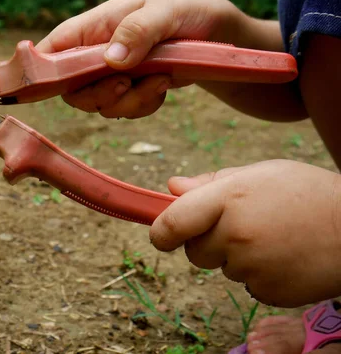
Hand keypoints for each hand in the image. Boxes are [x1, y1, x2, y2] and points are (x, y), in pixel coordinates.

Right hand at [36, 0, 248, 118]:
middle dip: (99, 94)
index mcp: (94, 26)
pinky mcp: (130, 90)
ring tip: (159, 80)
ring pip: (99, 104)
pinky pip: (124, 110)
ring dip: (129, 101)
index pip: (52, 49)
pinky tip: (163, 86)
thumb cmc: (189, 13)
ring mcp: (111, 73)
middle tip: (127, 83)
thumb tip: (110, 59)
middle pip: (70, 88)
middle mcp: (96, 52)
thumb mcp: (167, 12)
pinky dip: (143, 105)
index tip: (53, 86)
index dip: (42, 69)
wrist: (219, 36)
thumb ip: (138, 30)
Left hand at [149, 160, 340, 307]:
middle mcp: (235, 234)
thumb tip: (172, 187)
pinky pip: (247, 285)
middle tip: (241, 226)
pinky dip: (258, 275)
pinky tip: (283, 257)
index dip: (160, 232)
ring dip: (236, 257)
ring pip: (222, 268)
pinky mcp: (268, 291)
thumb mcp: (258, 173)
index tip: (160, 235)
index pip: (172, 222)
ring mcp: (252, 266)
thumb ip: (211, 183)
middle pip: (194, 251)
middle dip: (207, 241)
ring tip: (272, 237)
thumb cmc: (305, 193)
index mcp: (228, 198)